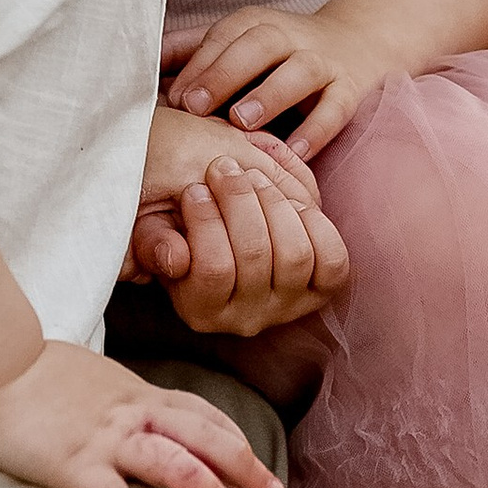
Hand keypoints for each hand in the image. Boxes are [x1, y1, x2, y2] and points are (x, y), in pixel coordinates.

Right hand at [0, 342, 284, 487]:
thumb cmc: (33, 372)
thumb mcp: (91, 377)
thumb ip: (117, 397)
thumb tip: (131, 412)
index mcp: (137, 394)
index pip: (202, 414)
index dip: (236, 439)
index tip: (258, 464)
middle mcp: (133, 414)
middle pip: (207, 439)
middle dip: (247, 469)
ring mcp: (106, 439)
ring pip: (177, 466)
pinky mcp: (74, 464)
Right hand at [127, 110, 351, 336]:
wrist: (227, 244)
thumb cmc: (186, 235)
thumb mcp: (157, 236)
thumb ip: (155, 241)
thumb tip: (175, 256)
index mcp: (202, 311)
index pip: (213, 269)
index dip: (205, 222)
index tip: (194, 188)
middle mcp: (247, 319)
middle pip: (256, 256)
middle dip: (240, 200)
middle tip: (224, 168)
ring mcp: (288, 307)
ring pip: (294, 254)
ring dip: (275, 204)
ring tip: (254, 176)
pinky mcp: (320, 291)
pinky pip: (331, 259)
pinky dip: (315, 224)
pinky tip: (290, 200)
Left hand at [166, 2, 392, 164]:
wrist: (357, 43)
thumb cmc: (276, 53)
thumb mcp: (235, 44)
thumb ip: (189, 52)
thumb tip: (133, 63)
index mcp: (254, 25)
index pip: (222, 38)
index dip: (197, 66)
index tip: (171, 99)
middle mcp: (289, 37)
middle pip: (258, 46)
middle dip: (225, 73)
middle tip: (195, 106)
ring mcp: (322, 63)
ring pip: (299, 72)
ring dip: (270, 95)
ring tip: (242, 122)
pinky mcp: (349, 90)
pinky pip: (335, 109)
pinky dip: (316, 130)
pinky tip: (294, 153)